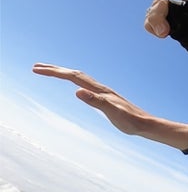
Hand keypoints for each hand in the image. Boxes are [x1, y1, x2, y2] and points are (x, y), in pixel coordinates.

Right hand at [31, 63, 187, 149]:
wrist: (146, 124)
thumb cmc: (130, 121)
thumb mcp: (112, 112)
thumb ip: (95, 101)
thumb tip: (77, 90)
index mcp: (99, 90)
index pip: (72, 77)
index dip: (54, 72)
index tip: (36, 69)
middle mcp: (101, 88)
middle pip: (74, 74)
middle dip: (55, 69)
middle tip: (36, 67)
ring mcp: (104, 93)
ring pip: (81, 78)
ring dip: (65, 73)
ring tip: (52, 72)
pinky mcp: (106, 99)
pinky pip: (87, 86)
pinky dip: (76, 81)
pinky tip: (77, 86)